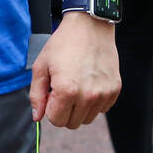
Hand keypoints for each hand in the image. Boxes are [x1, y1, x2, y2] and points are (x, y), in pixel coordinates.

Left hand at [29, 11, 119, 128]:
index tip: (50, 94)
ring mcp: (104, 94)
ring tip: (75, 85)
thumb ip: (37, 95)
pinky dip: (93, 102)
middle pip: (72, 123)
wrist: (89, 28)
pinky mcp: (115, 90)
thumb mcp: (41, 66)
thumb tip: (37, 117)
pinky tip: (87, 83)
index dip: (50, 109)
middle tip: (61, 90)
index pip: (56, 120)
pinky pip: (101, 109)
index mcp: (66, 90)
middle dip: (63, 111)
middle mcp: (88, 96)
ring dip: (78, 108)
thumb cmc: (62, 45)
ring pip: (87, 119)